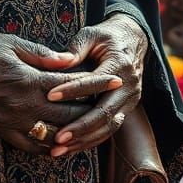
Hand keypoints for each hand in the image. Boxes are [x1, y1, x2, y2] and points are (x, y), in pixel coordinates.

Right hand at [0, 32, 122, 154]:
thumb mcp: (12, 42)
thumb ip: (43, 54)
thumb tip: (70, 60)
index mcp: (27, 80)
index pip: (71, 86)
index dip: (96, 84)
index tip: (115, 79)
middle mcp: (22, 106)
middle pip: (68, 115)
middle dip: (93, 110)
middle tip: (114, 106)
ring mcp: (12, 123)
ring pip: (55, 136)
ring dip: (77, 133)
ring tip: (96, 126)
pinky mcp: (3, 132)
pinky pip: (33, 147)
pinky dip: (53, 147)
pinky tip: (65, 141)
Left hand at [44, 15, 148, 157]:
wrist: (133, 41)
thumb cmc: (107, 37)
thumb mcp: (92, 34)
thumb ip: (77, 47)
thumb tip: (60, 61)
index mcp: (120, 65)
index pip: (94, 81)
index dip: (72, 89)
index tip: (49, 96)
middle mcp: (128, 86)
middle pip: (105, 113)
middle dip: (80, 127)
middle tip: (57, 137)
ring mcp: (130, 101)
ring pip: (108, 127)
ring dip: (84, 141)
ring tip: (58, 149)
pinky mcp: (126, 110)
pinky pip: (109, 130)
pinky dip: (90, 141)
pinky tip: (70, 148)